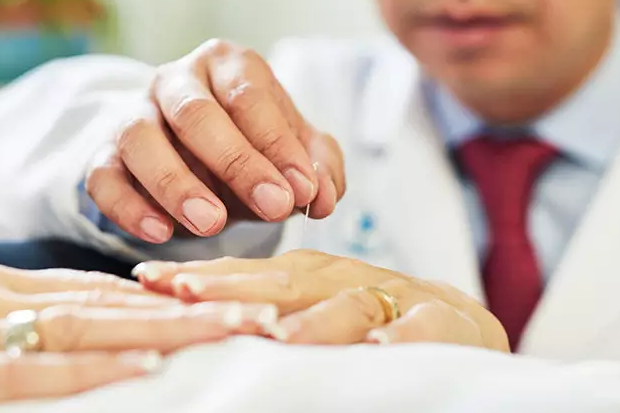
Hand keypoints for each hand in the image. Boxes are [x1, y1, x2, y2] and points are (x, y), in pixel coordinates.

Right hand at [0, 263, 279, 412]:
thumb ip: (6, 330)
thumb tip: (68, 341)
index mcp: (1, 287)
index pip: (105, 288)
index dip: (174, 297)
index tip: (234, 300)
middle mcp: (4, 297)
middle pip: (121, 301)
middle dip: (199, 307)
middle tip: (270, 310)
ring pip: (99, 325)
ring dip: (177, 330)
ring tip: (242, 331)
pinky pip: (42, 370)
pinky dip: (101, 365)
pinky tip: (150, 363)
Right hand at [85, 40, 345, 242]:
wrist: (188, 157)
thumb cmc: (248, 146)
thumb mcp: (290, 151)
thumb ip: (316, 168)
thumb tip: (321, 197)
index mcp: (226, 65)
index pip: (250, 95)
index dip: (278, 143)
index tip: (302, 190)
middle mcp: (175, 80)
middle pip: (196, 113)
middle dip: (237, 162)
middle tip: (273, 206)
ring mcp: (132, 115)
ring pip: (140, 139)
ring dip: (176, 184)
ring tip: (213, 225)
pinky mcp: (101, 155)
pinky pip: (103, 178)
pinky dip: (128, 207)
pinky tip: (160, 233)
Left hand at [132, 251, 509, 351]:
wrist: (470, 330)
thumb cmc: (380, 329)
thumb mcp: (318, 321)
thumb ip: (268, 319)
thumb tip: (190, 327)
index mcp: (316, 279)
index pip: (251, 273)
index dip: (202, 275)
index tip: (150, 281)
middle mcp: (351, 280)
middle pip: (287, 279)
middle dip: (234, 285)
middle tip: (184, 293)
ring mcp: (400, 298)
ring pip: (350, 304)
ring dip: (312, 319)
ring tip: (274, 336)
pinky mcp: (448, 321)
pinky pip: (423, 329)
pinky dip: (403, 335)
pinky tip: (380, 346)